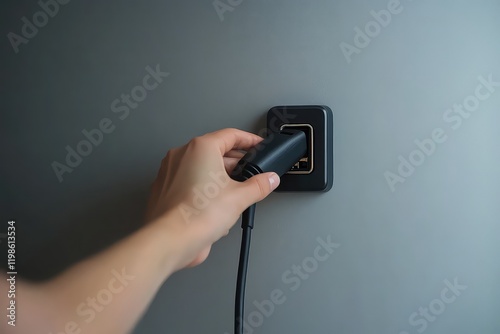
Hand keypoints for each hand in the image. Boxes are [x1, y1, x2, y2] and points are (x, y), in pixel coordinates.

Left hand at [146, 128, 279, 269]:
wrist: (172, 239)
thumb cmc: (199, 214)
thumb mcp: (240, 197)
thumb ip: (259, 185)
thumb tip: (269, 179)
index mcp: (201, 148)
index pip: (230, 135)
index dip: (248, 139)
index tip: (257, 144)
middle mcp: (182, 155)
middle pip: (214, 150)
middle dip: (235, 161)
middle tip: (251, 171)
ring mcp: (170, 172)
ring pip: (200, 166)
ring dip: (219, 175)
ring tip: (234, 192)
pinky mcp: (164, 189)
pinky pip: (189, 181)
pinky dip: (203, 187)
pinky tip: (215, 204)